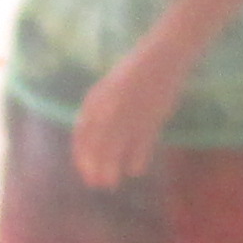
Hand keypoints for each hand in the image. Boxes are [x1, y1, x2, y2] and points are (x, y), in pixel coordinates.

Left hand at [72, 50, 184, 189]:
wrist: (160, 58)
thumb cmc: (134, 72)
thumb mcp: (107, 88)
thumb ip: (97, 110)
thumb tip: (89, 137)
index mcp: (95, 100)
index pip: (81, 135)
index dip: (81, 157)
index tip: (85, 171)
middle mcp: (108, 110)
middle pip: (96, 147)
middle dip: (94, 168)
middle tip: (97, 184)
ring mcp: (129, 116)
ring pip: (115, 152)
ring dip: (111, 170)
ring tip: (111, 183)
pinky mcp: (150, 121)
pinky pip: (140, 148)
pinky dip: (136, 162)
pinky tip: (135, 170)